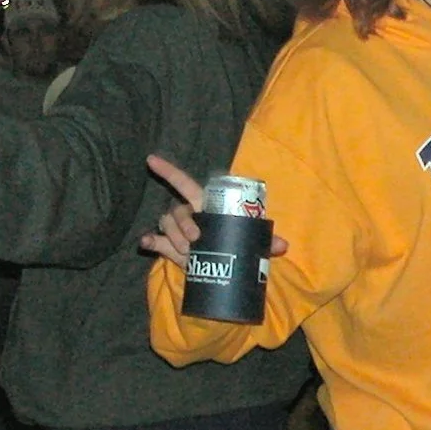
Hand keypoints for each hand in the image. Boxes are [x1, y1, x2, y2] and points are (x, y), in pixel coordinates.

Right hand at [139, 155, 291, 266]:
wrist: (223, 270)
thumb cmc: (235, 245)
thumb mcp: (251, 242)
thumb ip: (265, 241)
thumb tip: (283, 244)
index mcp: (205, 205)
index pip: (184, 183)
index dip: (168, 170)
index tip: (152, 159)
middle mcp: (188, 214)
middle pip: (177, 210)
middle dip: (183, 224)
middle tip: (196, 240)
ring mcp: (176, 232)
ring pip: (166, 224)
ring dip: (173, 237)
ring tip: (186, 253)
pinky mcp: (169, 248)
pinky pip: (154, 241)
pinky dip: (150, 241)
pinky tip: (147, 243)